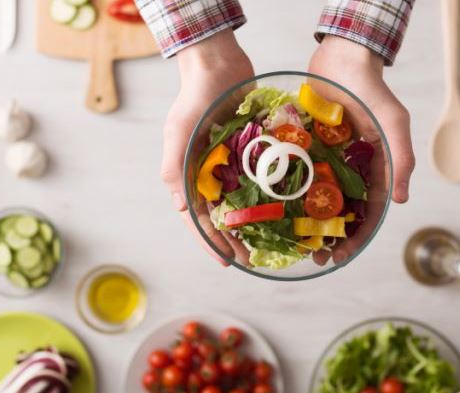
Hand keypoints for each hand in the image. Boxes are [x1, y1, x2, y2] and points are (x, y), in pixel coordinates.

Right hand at [161, 30, 254, 264]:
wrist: (218, 63)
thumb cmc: (194, 96)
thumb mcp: (179, 131)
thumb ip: (175, 168)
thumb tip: (182, 208)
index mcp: (187, 174)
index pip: (197, 218)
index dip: (210, 242)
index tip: (226, 261)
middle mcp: (208, 174)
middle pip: (221, 216)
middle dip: (233, 240)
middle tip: (251, 259)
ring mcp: (230, 164)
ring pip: (241, 202)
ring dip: (252, 223)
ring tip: (268, 243)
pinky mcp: (249, 151)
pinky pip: (260, 178)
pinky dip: (269, 195)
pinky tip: (285, 209)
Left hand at [308, 36, 415, 263]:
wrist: (342, 57)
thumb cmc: (372, 90)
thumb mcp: (393, 123)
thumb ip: (400, 158)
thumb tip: (400, 200)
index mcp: (374, 170)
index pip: (368, 214)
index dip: (356, 238)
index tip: (341, 256)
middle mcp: (349, 170)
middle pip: (340, 214)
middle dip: (329, 239)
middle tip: (314, 258)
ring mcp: (326, 160)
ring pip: (316, 200)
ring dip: (306, 223)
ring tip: (292, 242)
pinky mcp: (305, 147)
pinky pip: (295, 174)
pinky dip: (287, 192)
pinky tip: (272, 208)